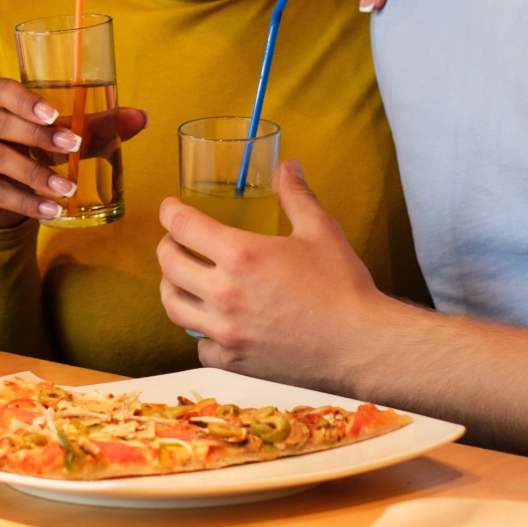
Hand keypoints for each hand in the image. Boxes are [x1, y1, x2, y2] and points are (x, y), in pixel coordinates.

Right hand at [0, 78, 147, 228]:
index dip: (25, 101)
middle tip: (71, 149)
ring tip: (67, 190)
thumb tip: (143, 118)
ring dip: (34, 176)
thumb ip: (96, 123)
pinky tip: (50, 210)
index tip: (54, 114)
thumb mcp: (57, 131)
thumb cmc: (29, 143)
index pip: (0, 89)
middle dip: (37, 138)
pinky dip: (25, 202)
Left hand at [155, 160, 399, 385]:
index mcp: (241, 255)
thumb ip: (296, 195)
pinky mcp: (235, 360)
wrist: (361, 345)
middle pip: (169, 265)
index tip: (170, 208)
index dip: (170, 212)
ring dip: (172, 287)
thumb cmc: (344, 286)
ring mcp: (226, 330)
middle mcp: (225, 292)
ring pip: (174, 307)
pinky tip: (211, 324)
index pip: (183, 226)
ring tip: (181, 279)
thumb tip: (287, 165)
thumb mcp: (321, 230)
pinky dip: (200, 332)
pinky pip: (200, 346)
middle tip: (175, 241)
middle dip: (166, 247)